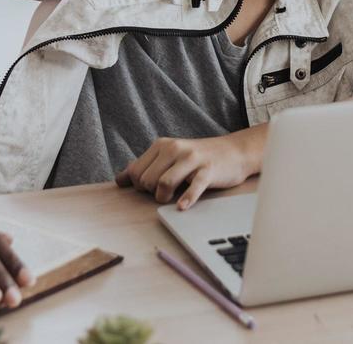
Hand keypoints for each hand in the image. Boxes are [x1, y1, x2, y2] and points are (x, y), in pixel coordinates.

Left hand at [115, 130, 262, 209]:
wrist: (233, 152)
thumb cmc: (197, 159)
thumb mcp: (169, 158)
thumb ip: (144, 167)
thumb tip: (119, 180)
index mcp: (162, 145)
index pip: (136, 172)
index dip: (140, 186)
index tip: (152, 188)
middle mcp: (174, 149)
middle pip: (147, 180)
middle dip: (152, 193)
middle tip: (165, 193)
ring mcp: (192, 159)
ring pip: (164, 182)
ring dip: (164, 197)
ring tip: (172, 199)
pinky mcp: (208, 170)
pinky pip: (193, 187)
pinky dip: (186, 199)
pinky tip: (182, 207)